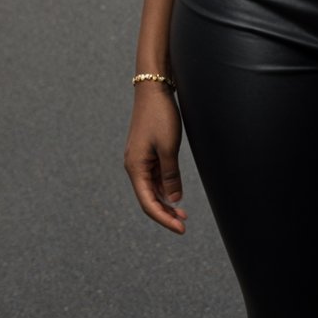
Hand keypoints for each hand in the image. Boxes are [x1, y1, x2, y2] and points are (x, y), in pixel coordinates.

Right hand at [124, 87, 187, 234]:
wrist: (153, 89)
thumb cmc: (160, 116)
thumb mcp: (168, 148)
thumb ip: (170, 175)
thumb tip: (174, 199)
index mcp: (135, 168)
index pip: (148, 203)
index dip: (164, 218)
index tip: (181, 228)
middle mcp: (134, 166)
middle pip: (148, 198)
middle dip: (165, 213)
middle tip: (184, 223)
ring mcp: (140, 159)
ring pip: (151, 188)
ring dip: (165, 201)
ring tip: (182, 212)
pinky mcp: (146, 151)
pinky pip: (154, 176)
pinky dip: (164, 186)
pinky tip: (175, 192)